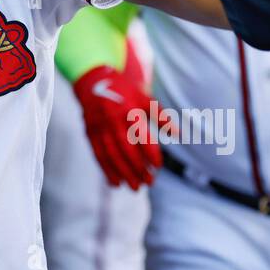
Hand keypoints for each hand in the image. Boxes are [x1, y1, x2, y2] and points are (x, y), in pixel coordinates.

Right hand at [73, 40, 159, 188]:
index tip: (158, 167)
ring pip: (112, 156)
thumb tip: (179, 134)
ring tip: (135, 187)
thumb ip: (161, 117)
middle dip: (138, 169)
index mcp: (129, 111)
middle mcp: (113, 121)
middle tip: (149, 183)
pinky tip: (115, 183)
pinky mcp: (90, 133)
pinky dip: (106, 170)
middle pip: (126, 150)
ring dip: (123, 173)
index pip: (142, 137)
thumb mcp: (143, 98)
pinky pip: (98, 155)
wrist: (92, 82)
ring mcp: (99, 128)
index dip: (150, 154)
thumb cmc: (123, 92)